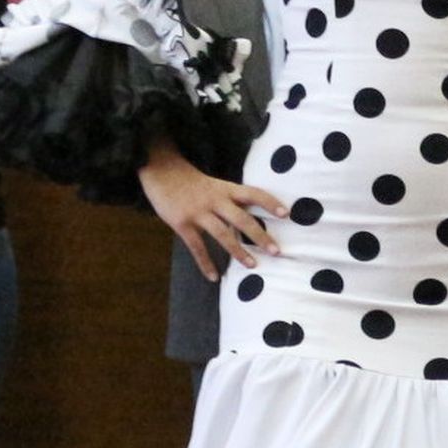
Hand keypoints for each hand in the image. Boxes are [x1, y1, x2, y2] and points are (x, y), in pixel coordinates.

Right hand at [139, 145, 285, 279]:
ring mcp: (198, 212)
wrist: (160, 171)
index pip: (253, 193)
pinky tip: (214, 277)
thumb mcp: (213, 185)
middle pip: (242, 218)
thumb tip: (246, 222)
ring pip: (223, 235)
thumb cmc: (189, 180)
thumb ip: (228, 201)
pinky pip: (196, 247)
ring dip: (239, 252)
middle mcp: (215, 200)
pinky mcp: (182, 223)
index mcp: (225, 189)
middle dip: (260, 236)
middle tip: (277, 251)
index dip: (270, 202)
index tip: (286, 213)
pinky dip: (206, 264)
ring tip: (253, 266)